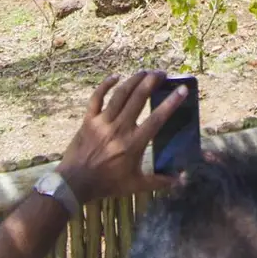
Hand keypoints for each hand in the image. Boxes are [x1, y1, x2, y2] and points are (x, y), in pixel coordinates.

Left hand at [57, 72, 182, 203]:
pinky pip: (97, 97)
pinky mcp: (88, 120)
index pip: (156, 119)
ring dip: (134, 80)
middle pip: (138, 98)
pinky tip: (116, 76)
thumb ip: (158, 181)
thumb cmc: (107, 184)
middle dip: (151, 82)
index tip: (182, 89)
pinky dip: (106, 85)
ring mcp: (102, 122)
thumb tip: (180, 179)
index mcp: (133, 144)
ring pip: (120, 94)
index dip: (170, 103)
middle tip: (162, 74)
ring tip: (145, 72)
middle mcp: (119, 129)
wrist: (75, 183)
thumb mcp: (135, 185)